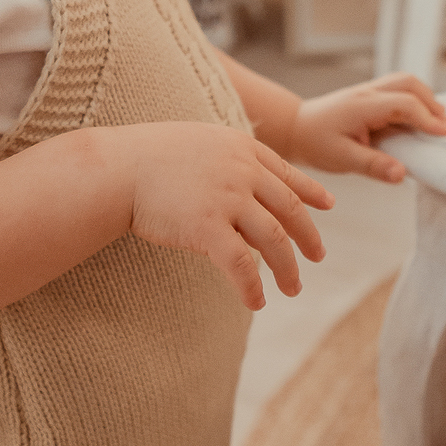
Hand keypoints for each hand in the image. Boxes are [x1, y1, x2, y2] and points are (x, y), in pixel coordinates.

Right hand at [117, 122, 333, 311]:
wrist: (118, 168)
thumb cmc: (147, 156)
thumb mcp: (198, 143)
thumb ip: (225, 160)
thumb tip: (240, 182)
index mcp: (241, 148)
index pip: (286, 173)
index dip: (310, 191)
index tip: (328, 205)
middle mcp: (243, 170)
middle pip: (289, 208)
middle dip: (308, 236)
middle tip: (318, 256)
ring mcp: (228, 197)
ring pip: (274, 239)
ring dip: (288, 268)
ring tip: (293, 289)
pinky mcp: (208, 226)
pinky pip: (242, 263)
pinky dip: (252, 285)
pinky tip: (256, 302)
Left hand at [287, 73, 445, 183]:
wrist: (296, 128)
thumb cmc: (317, 143)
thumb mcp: (343, 159)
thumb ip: (373, 165)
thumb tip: (403, 174)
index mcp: (363, 106)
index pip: (404, 104)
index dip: (427, 118)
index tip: (444, 135)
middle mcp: (368, 92)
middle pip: (409, 83)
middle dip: (432, 103)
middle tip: (445, 127)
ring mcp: (368, 90)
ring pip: (405, 81)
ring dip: (425, 97)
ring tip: (437, 121)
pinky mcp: (369, 95)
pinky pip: (398, 88)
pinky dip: (414, 98)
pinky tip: (419, 118)